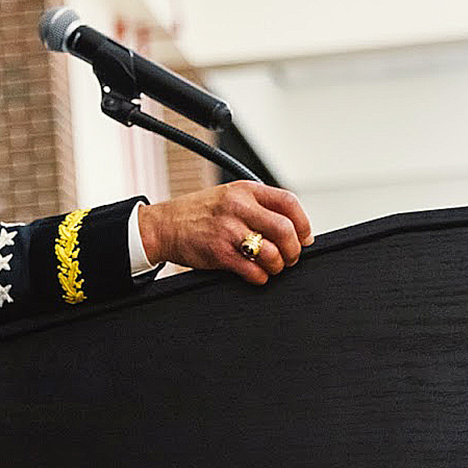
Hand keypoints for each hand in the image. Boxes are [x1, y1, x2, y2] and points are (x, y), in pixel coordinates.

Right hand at [137, 181, 312, 285]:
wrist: (163, 226)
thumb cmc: (197, 213)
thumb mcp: (228, 197)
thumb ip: (258, 207)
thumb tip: (293, 229)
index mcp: (245, 190)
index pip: (289, 203)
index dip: (303, 223)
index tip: (304, 237)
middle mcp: (239, 207)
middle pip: (285, 230)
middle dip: (294, 250)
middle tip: (290, 257)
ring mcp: (228, 230)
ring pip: (272, 253)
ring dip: (278, 266)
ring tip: (271, 266)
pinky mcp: (220, 253)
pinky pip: (253, 271)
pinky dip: (260, 277)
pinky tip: (255, 274)